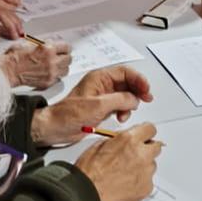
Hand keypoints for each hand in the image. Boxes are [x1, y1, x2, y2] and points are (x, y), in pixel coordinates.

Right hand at [0, 39, 72, 89]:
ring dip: (62, 67)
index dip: (64, 47)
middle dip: (64, 56)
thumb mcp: (29, 43)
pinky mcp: (48, 82)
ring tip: (55, 65)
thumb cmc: (15, 57)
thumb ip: (43, 43)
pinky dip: (56, 75)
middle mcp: (52, 61)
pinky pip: (59, 78)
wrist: (8, 71)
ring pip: (66, 70)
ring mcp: (51, 73)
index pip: (66, 47)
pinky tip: (49, 72)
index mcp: (48, 49)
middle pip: (69, 59)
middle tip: (60, 56)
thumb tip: (51, 42)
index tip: (63, 48)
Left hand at [31, 66, 153, 146]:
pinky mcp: (102, 109)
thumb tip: (134, 99)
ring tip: (126, 113)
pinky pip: (119, 106)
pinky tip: (120, 117)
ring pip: (125, 95)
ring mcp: (102, 97)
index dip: (138, 80)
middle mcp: (102, 85)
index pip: (125, 72)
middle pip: (127, 83)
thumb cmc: (68, 114)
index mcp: (99, 78)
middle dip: (137, 91)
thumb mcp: (98, 105)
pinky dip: (124, 111)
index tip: (146, 90)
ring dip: (130, 104)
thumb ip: (120, 100)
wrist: (55, 128)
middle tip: (146, 99)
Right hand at [75, 123, 161, 200]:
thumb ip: (119, 140)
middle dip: (147, 150)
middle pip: (156, 147)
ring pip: (151, 166)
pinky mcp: (146, 188)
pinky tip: (125, 185)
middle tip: (135, 156)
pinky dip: (140, 183)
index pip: (150, 129)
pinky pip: (148, 182)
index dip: (145, 133)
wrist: (86, 194)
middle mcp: (141, 154)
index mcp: (129, 140)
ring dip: (142, 167)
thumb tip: (126, 140)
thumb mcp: (100, 145)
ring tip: (124, 174)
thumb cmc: (89, 172)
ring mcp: (146, 172)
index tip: (144, 137)